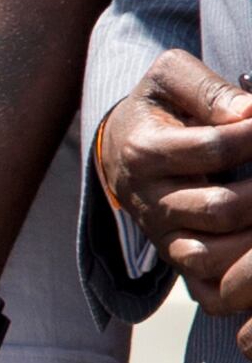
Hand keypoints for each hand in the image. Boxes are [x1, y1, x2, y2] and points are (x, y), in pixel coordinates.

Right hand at [100, 51, 251, 311]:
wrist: (123, 147)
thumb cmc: (159, 108)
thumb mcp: (171, 79)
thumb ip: (207, 89)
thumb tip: (249, 112)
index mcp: (142, 151)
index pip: (216, 148)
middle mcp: (147, 199)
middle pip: (220, 208)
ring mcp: (161, 234)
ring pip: (213, 254)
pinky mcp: (174, 258)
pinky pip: (207, 283)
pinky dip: (241, 276)